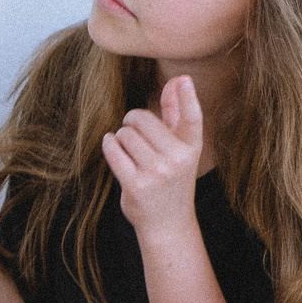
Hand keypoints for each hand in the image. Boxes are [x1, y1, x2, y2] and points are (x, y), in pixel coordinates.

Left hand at [100, 75, 204, 241]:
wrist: (167, 223)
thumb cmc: (172, 179)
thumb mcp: (181, 149)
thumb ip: (178, 115)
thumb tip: (179, 80)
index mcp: (192, 147)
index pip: (192, 117)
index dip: (187, 96)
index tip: (183, 79)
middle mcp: (178, 159)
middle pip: (142, 119)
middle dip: (132, 121)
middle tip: (133, 132)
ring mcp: (157, 173)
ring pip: (125, 134)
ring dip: (121, 137)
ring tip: (128, 148)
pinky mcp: (136, 185)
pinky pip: (114, 151)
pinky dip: (109, 145)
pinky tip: (112, 145)